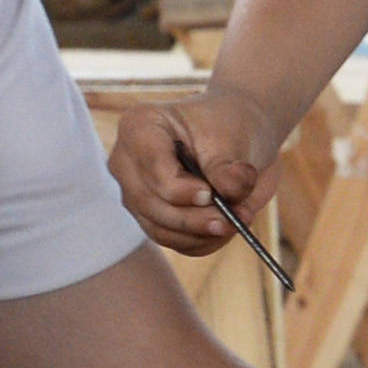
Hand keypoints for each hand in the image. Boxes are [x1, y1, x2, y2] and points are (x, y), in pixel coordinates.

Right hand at [110, 85, 289, 257]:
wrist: (238, 140)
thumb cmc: (230, 126)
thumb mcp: (235, 139)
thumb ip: (230, 170)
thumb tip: (230, 194)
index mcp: (140, 125)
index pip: (150, 165)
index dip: (179, 188)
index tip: (210, 194)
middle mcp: (128, 162)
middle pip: (151, 203)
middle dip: (194, 218)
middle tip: (232, 220)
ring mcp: (136, 194)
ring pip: (160, 228)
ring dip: (203, 232)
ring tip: (239, 220)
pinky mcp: (153, 219)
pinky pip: (174, 242)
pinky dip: (204, 241)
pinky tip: (228, 228)